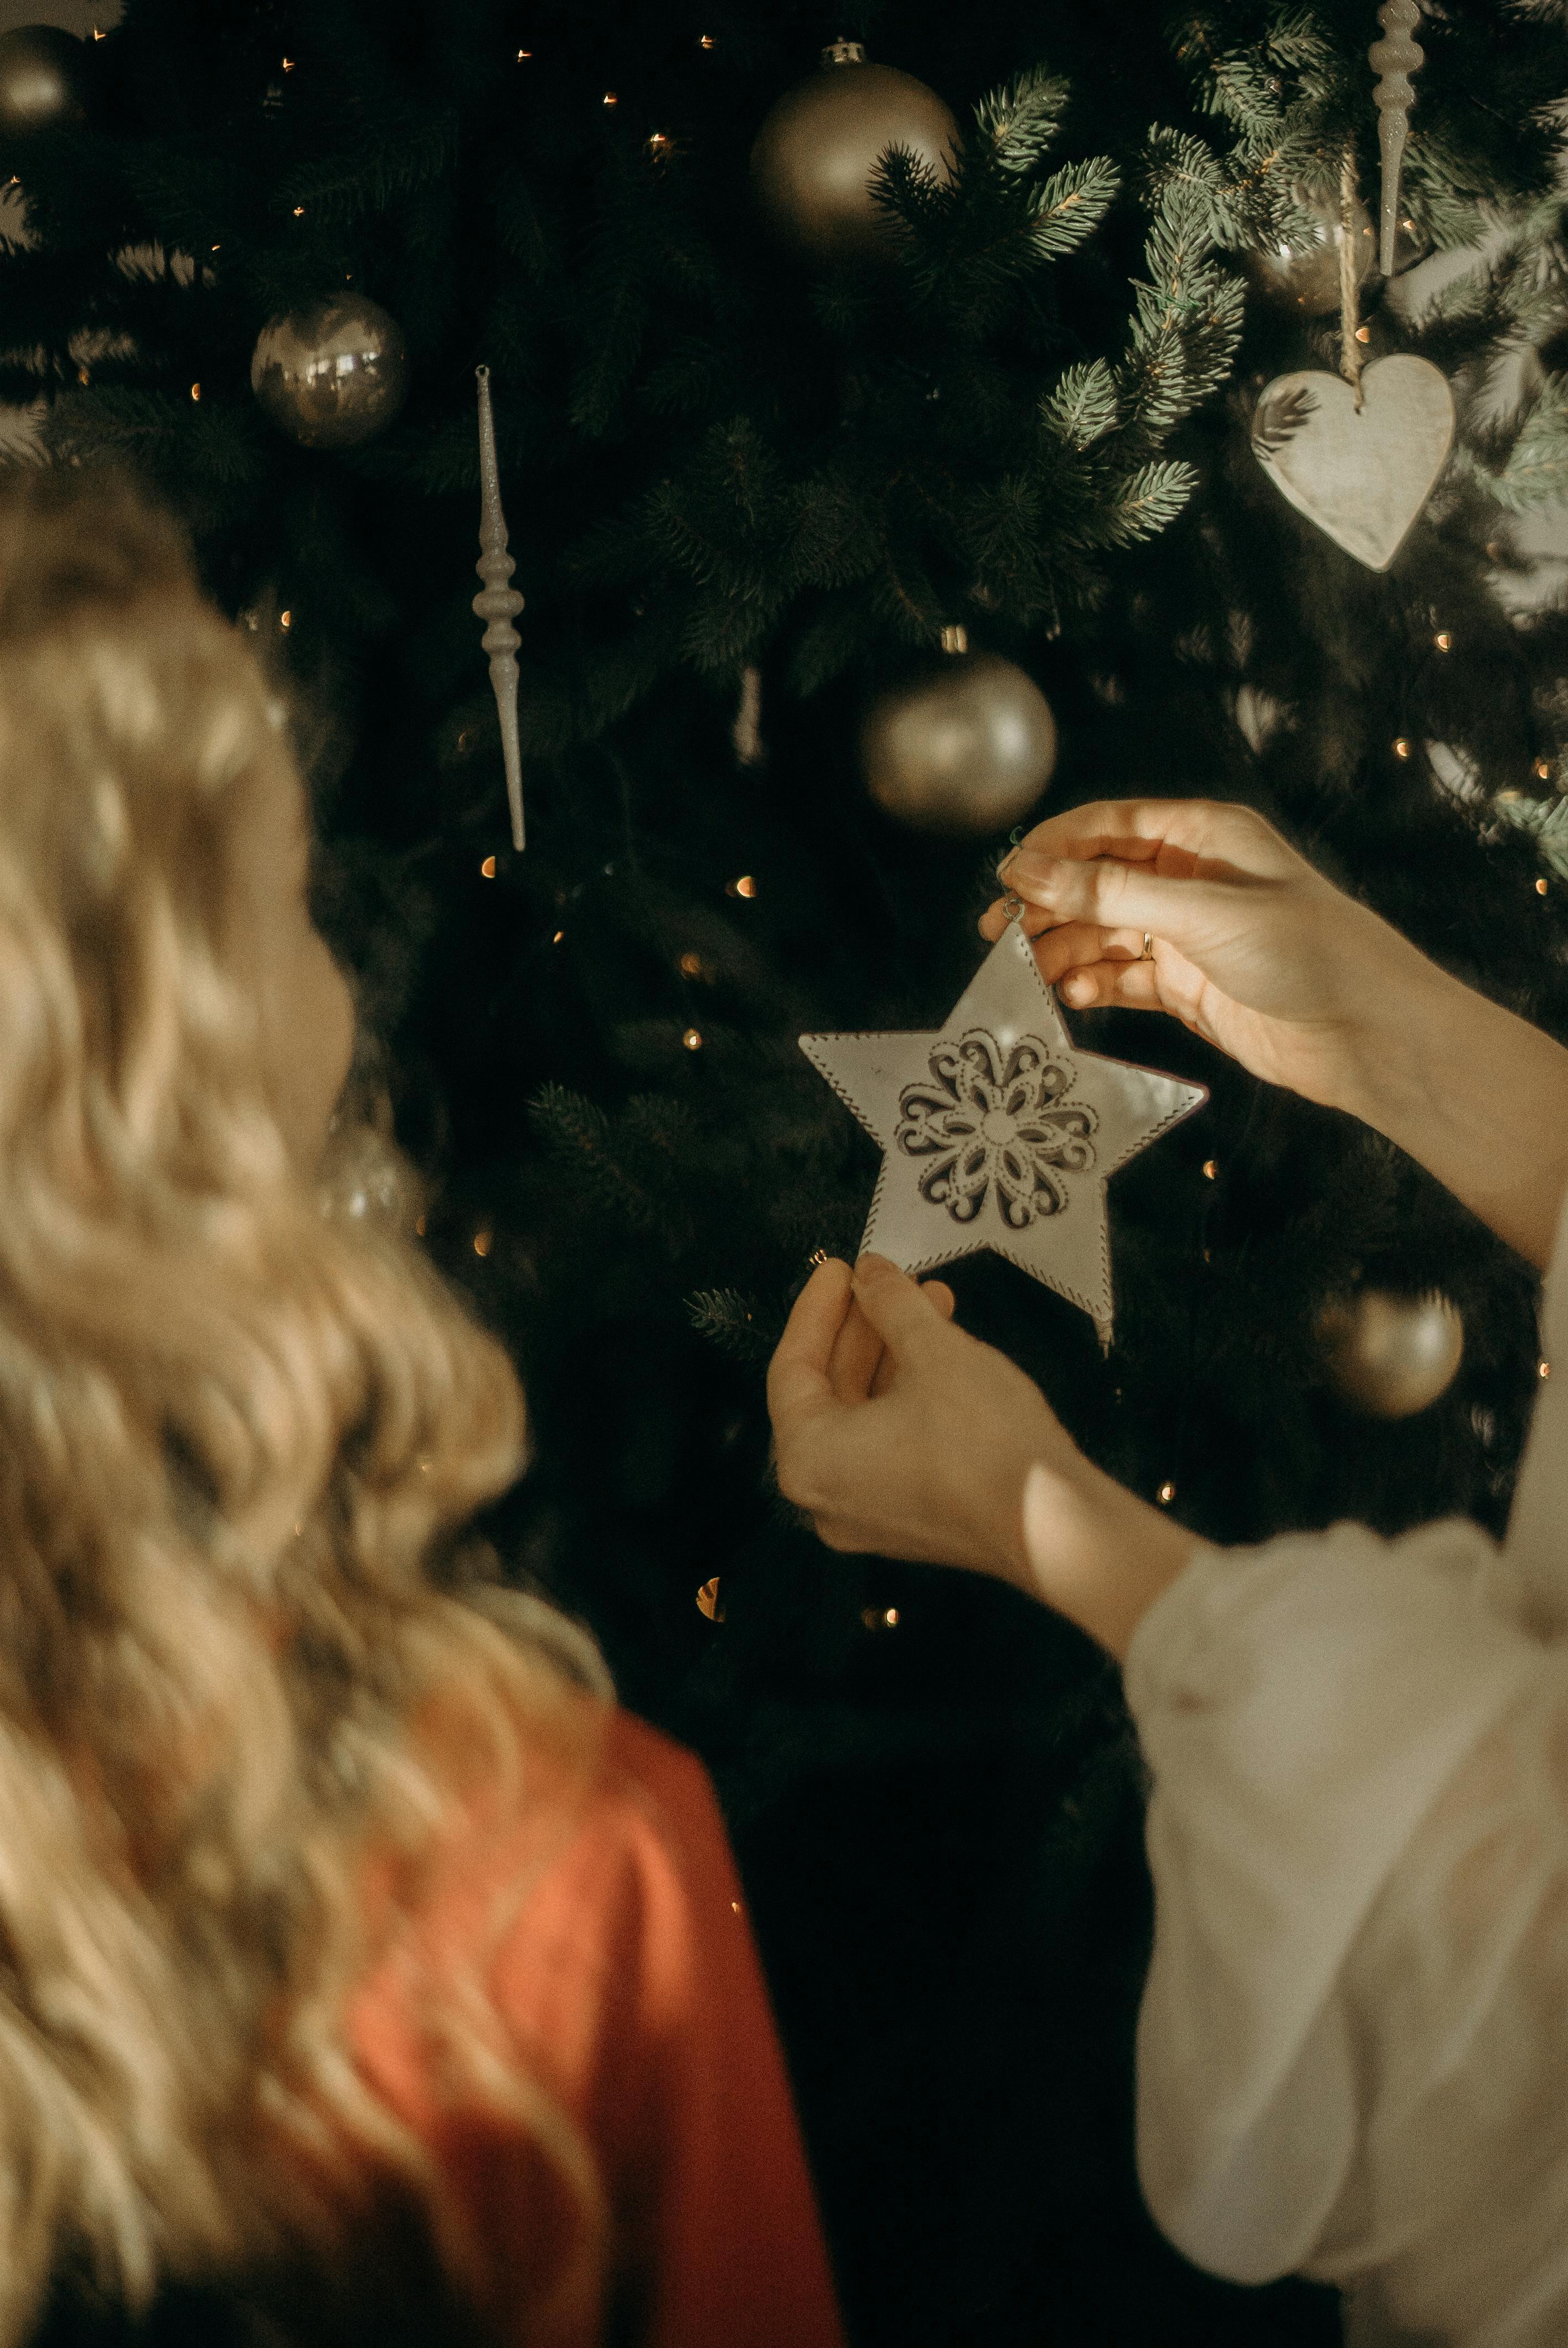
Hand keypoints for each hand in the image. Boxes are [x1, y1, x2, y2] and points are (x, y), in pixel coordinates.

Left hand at [768, 1255, 1069, 1584]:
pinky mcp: (913, 1520)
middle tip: (890, 1280)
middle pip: (829, 1393)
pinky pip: (891, 1445)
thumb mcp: (934, 1351)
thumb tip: (870, 1272)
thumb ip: (891, 1304)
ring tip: (932, 1301)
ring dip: (895, 1355)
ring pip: (866, 1417)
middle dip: (865, 1329)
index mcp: (809, 1461)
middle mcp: (826, 1497)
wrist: (1056, 1525)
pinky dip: (909, 1396)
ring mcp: (870, 1515)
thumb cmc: (983, 1438)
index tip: (841, 1268)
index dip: (816, 1310)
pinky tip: (945, 1349)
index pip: (792, 1369)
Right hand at [980, 797, 1432, 1116]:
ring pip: (1103, 934)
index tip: (1006, 876)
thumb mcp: (1201, 913)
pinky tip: (1075, 996)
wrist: (1368, 1034)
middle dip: (1047, 906)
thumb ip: (1109, 894)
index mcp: (1204, 837)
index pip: (1109, 825)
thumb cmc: (1309, 952)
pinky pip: (1122, 978)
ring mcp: (1188, 935)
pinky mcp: (1187, 987)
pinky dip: (1094, 986)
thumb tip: (1028, 869)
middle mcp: (1192, 879)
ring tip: (1031, 974)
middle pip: (1097, 882)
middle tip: (999, 934)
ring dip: (1065, 952)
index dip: (1053, 848)